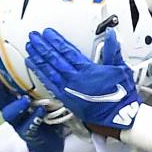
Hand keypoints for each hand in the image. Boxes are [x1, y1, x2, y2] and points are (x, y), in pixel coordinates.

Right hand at [0, 61, 64, 151]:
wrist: (52, 141)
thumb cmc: (48, 112)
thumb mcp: (43, 94)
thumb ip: (39, 80)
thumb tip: (42, 55)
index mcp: (12, 98)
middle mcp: (12, 110)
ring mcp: (19, 123)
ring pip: (9, 114)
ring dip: (16, 105)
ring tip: (25, 98)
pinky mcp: (29, 134)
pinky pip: (29, 126)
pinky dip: (34, 118)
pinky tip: (40, 110)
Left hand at [25, 28, 141, 129]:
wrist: (118, 117)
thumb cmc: (121, 96)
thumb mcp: (120, 70)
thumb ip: (112, 51)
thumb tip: (110, 35)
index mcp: (88, 70)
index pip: (67, 51)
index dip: (56, 41)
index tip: (47, 33)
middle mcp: (76, 79)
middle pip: (55, 59)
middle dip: (43, 46)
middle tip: (34, 37)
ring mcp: (69, 90)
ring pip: (49, 71)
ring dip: (38, 58)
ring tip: (30, 48)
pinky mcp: (67, 99)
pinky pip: (50, 84)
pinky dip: (40, 74)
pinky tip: (34, 67)